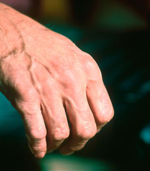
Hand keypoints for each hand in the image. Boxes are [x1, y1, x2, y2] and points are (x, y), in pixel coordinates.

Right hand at [0, 3, 113, 157]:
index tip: (88, 131)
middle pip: (86, 129)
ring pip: (62, 134)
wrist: (13, 34)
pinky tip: (39, 148)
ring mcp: (50, 89)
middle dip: (79, 143)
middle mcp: (73, 81)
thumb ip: (88, 81)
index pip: (105, 113)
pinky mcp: (26, 96)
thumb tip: (94, 109)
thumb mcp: (76, 57)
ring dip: (59, 146)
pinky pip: (37, 132)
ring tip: (55, 145)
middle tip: (71, 146)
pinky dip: (39, 146)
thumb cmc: (46, 48)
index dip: (97, 128)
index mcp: (89, 71)